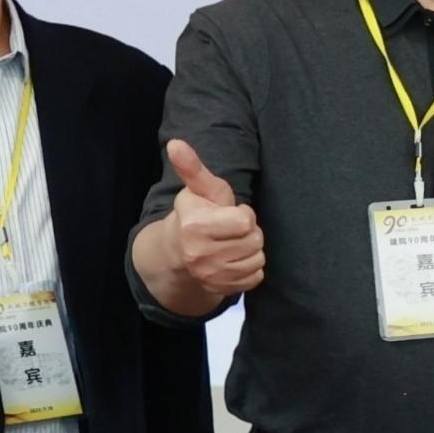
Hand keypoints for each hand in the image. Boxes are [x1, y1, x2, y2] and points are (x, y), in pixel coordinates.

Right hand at [155, 139, 266, 299]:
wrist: (178, 252)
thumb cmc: (195, 214)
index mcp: (195, 227)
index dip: (242, 214)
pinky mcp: (222, 289)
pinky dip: (250, 267)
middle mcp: (201, 256)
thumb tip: (176, 143)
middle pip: (255, 240)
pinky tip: (234, 259)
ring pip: (258, 258)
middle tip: (231, 229)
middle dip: (248, 231)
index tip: (229, 213)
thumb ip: (192, 167)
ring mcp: (211, 276)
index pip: (246, 221)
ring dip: (251, 249)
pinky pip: (256, 276)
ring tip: (232, 242)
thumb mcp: (198, 189)